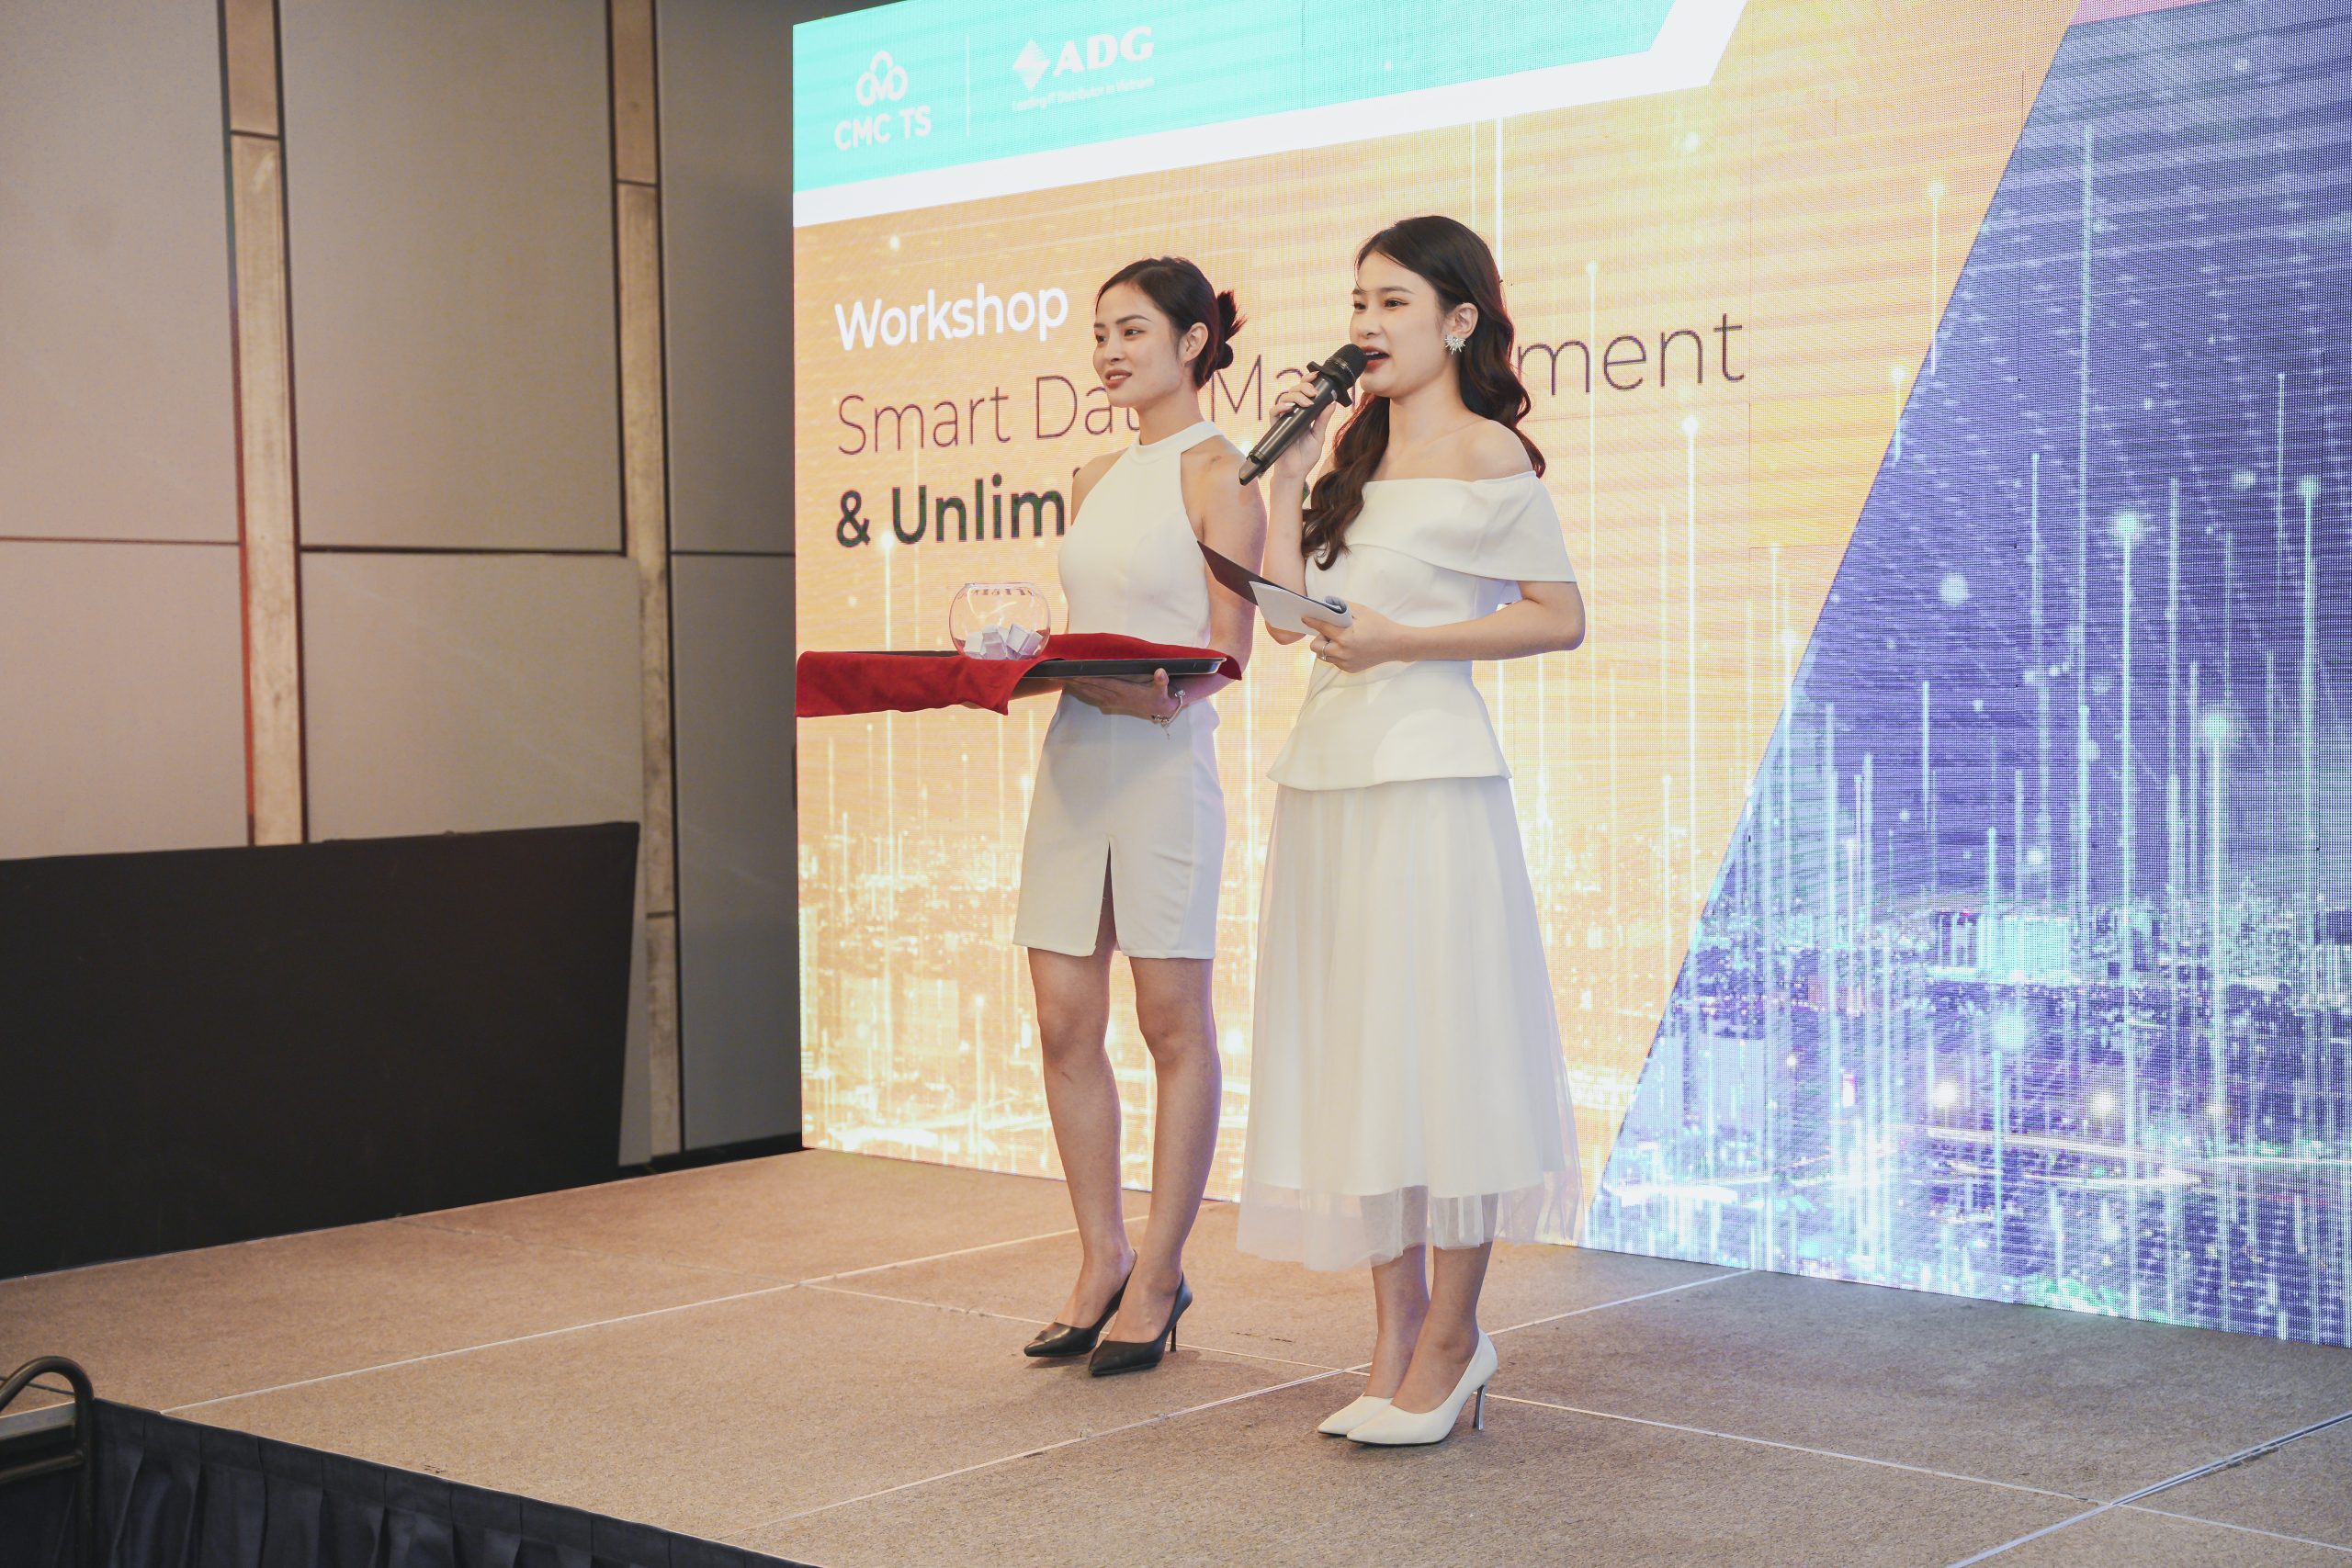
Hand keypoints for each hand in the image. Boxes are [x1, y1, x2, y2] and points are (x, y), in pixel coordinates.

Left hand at [1062, 668, 1177, 720]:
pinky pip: (1090, 696)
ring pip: (1088, 692)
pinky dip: (1079, 690)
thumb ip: (1161, 681)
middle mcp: (1114, 696)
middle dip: (1074, 680)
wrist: (1159, 709)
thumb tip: (1161, 672)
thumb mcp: (1162, 689)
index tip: (1075, 672)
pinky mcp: (1109, 703)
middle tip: (1057, 672)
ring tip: (1058, 677)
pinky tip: (1071, 685)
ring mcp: (1110, 701)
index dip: (1088, 678)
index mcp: (1124, 691)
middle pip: (1090, 687)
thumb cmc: (1159, 696)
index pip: (1103, 682)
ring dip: (1073, 685)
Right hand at [1266, 382, 1338, 486]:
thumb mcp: (1319, 436)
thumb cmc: (1306, 456)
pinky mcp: (1275, 426)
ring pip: (1284, 397)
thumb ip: (1323, 419)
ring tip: (1307, 403)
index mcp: (1304, 413)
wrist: (1296, 472)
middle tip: (1313, 393)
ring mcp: (1283, 419)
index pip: (1304, 391)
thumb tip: (1331, 402)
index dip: (1308, 381)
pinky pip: (1274, 410)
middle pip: (1293, 390)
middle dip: (1304, 387)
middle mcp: (1292, 413)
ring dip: (1296, 396)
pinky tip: (1291, 408)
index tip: (1317, 375)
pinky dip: (1281, 406)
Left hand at [1302, 606, 1410, 673]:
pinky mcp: (1349, 669)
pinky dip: (1336, 654)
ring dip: (1327, 647)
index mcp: (1345, 637)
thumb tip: (1328, 604)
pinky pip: (1334, 661)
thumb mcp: (1361, 611)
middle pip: (1316, 647)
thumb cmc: (1379, 625)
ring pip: (1324, 656)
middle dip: (1320, 638)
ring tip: (1340, 640)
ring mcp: (1345, 663)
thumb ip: (1343, 607)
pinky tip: (1349, 648)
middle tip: (1331, 633)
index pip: (1321, 628)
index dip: (1312, 621)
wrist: (1396, 644)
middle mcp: (1342, 652)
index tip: (1304, 618)